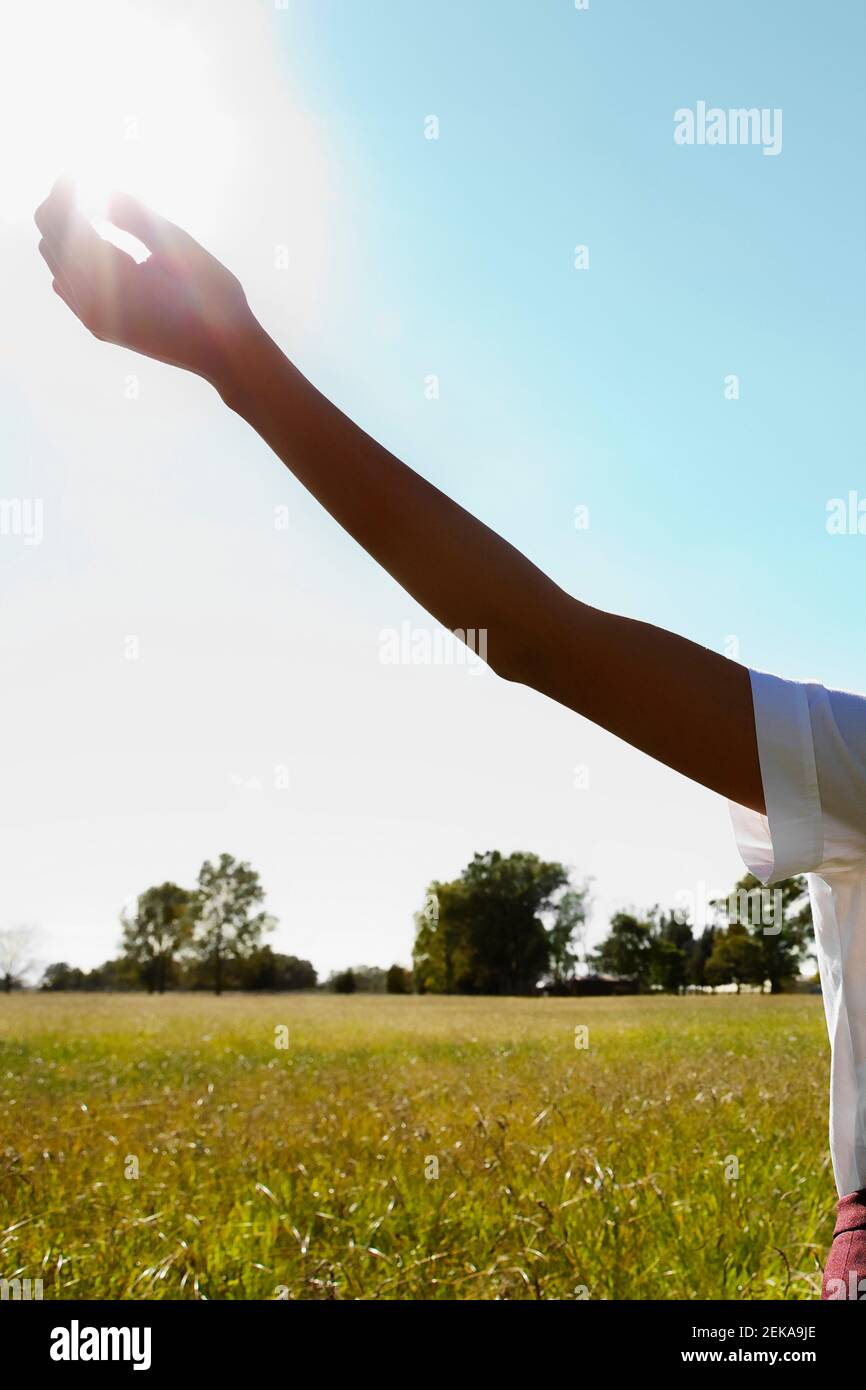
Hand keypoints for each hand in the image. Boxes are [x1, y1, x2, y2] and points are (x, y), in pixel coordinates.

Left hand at [34, 178, 257, 390]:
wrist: (226, 356)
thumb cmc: (215, 300)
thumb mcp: (181, 249)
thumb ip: (138, 218)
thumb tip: (104, 187)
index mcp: (112, 281)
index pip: (62, 222)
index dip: (64, 189)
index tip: (78, 168)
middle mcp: (92, 303)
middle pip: (50, 239)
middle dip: (60, 207)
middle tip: (84, 184)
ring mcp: (94, 319)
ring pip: (56, 263)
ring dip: (66, 232)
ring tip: (91, 210)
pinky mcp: (102, 328)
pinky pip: (68, 288)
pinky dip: (73, 260)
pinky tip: (98, 247)